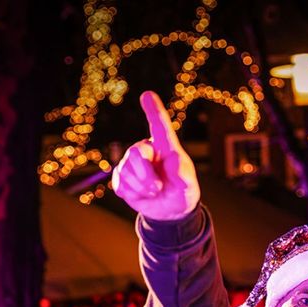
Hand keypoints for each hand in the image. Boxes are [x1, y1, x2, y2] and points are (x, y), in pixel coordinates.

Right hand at [111, 91, 200, 220]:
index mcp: (165, 147)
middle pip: (136, 153)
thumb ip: (183, 175)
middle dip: (145, 175)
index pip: (160, 127)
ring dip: (141, 188)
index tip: (148, 95)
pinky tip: (142, 194)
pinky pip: (120, 184)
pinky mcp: (121, 176)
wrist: (169, 209)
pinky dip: (132, 194)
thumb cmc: (182, 190)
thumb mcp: (188, 185)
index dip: (154, 111)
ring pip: (126, 171)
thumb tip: (173, 163)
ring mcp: (131, 162)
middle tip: (158, 188)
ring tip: (154, 191)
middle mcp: (146, 149)